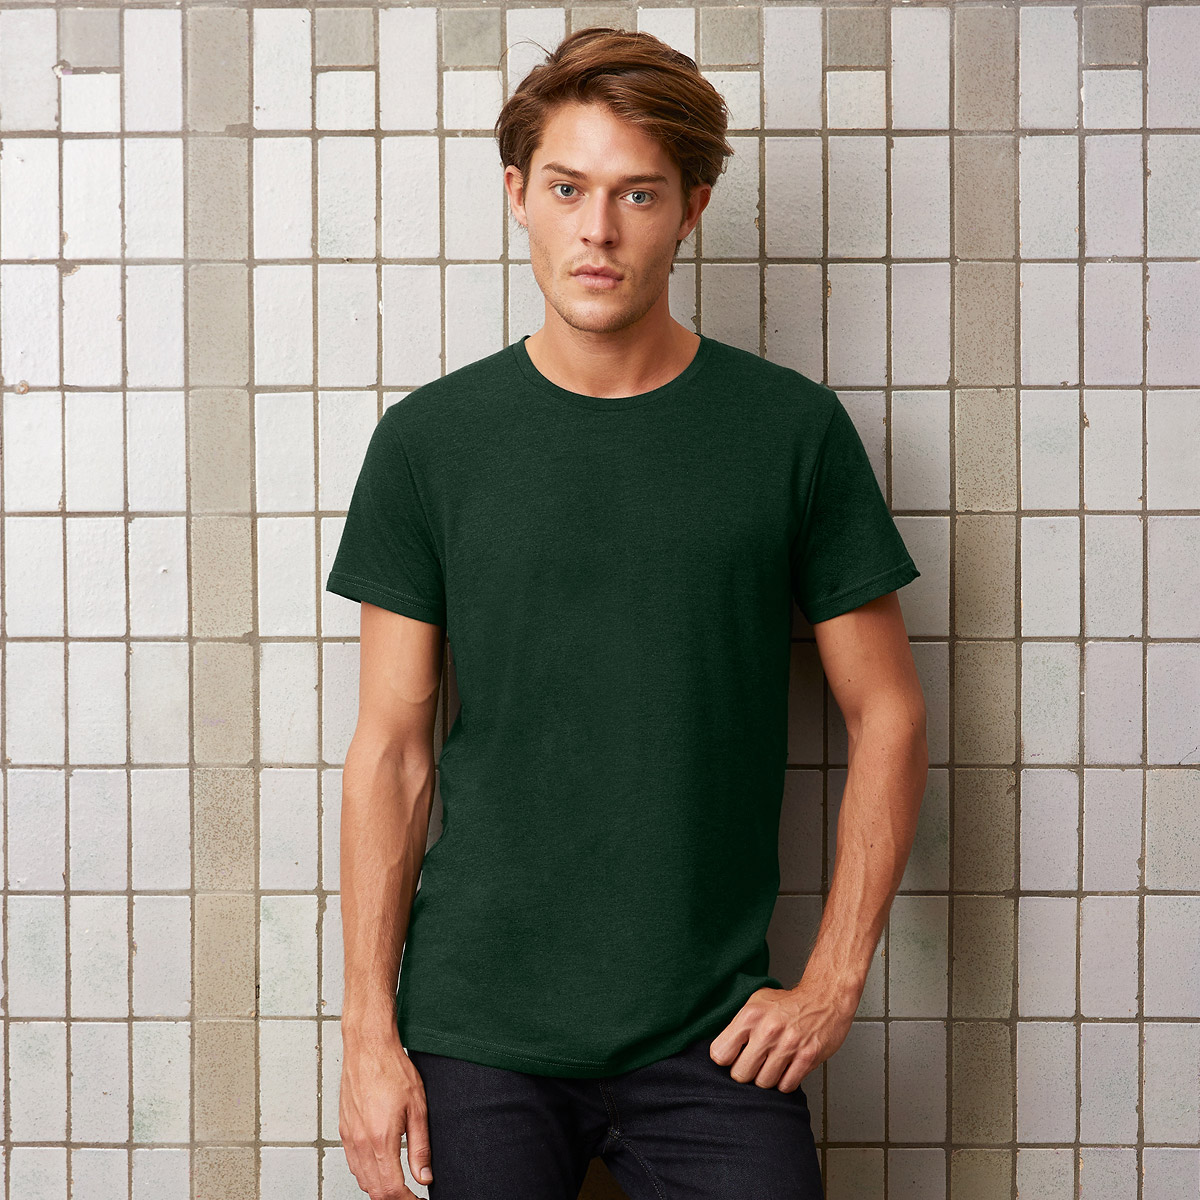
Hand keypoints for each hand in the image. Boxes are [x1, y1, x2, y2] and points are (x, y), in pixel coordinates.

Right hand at [339, 1025, 432, 1197]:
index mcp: (380, 1140)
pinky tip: (379, 1166)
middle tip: (410, 1196)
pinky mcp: (344, 1129)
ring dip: (379, 1188)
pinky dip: (366, 1173)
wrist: (368, 1047)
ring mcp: (350, 1137)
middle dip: (393, 1199)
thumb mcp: (418, 1108)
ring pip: (361, 1179)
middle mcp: (361, 1143)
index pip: (391, 1190)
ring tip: (398, 1184)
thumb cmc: (392, 1069)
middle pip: (374, 1191)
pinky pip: (353, 1163)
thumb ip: (420, 1147)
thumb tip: (424, 1176)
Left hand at [708, 979, 857, 1092]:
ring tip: (771, 1065)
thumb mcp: (756, 1003)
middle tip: (753, 1065)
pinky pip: (786, 1086)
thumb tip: (722, 1051)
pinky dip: (785, 1082)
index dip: (725, 1059)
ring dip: (766, 1078)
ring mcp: (788, 1046)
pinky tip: (786, 1069)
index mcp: (750, 1016)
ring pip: (763, 1083)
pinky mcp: (807, 1058)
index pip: (720, 1053)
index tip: (732, 1058)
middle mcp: (767, 1031)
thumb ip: (738, 1026)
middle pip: (740, 1074)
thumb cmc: (788, 1003)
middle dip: (745, 1073)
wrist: (824, 998)